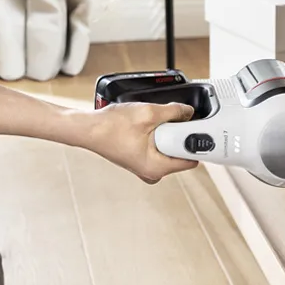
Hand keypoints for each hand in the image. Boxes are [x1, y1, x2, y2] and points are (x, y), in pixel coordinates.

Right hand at [80, 101, 199, 182]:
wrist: (88, 128)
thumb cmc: (110, 127)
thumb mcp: (149, 114)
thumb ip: (174, 112)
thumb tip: (189, 112)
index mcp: (157, 168)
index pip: (191, 159)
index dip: (195, 140)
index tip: (194, 127)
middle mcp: (152, 172)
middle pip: (180, 152)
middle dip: (178, 134)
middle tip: (166, 121)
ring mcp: (145, 166)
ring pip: (168, 147)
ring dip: (165, 132)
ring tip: (150, 123)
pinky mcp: (140, 158)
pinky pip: (158, 146)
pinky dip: (156, 134)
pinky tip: (144, 126)